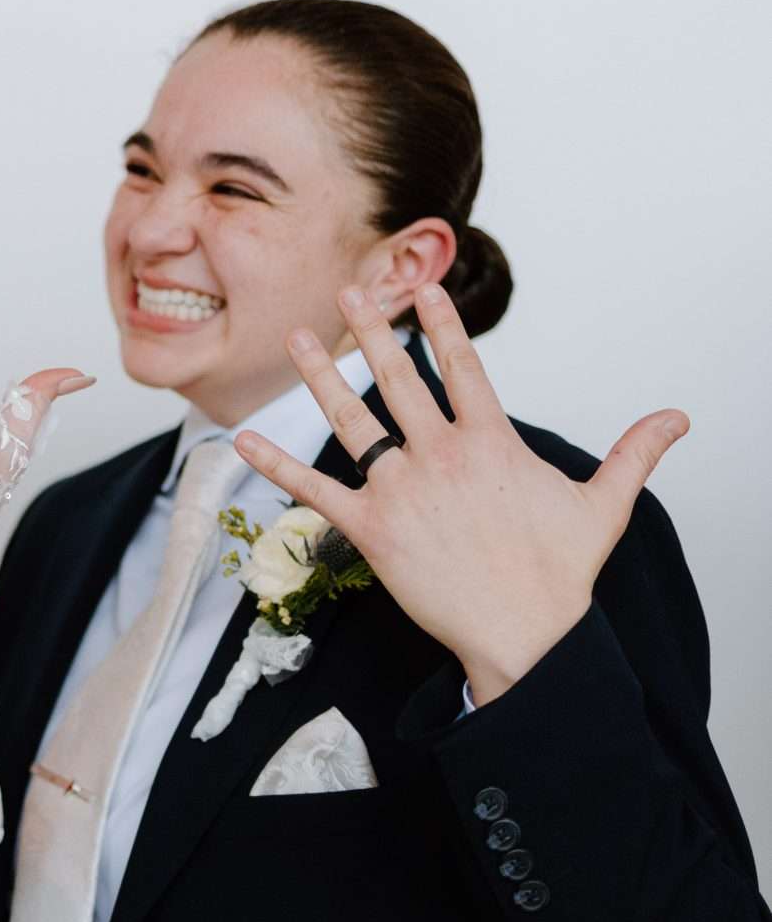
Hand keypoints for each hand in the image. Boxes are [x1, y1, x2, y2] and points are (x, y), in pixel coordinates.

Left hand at [234, 283, 689, 703]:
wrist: (526, 635)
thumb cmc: (561, 574)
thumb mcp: (604, 505)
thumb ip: (632, 453)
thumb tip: (677, 419)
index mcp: (491, 442)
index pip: (463, 367)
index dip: (441, 323)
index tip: (421, 286)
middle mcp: (441, 456)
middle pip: (399, 379)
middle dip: (371, 331)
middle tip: (349, 291)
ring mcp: (402, 490)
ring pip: (353, 421)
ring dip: (322, 376)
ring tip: (299, 336)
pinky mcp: (371, 531)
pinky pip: (316, 491)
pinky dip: (278, 465)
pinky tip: (244, 439)